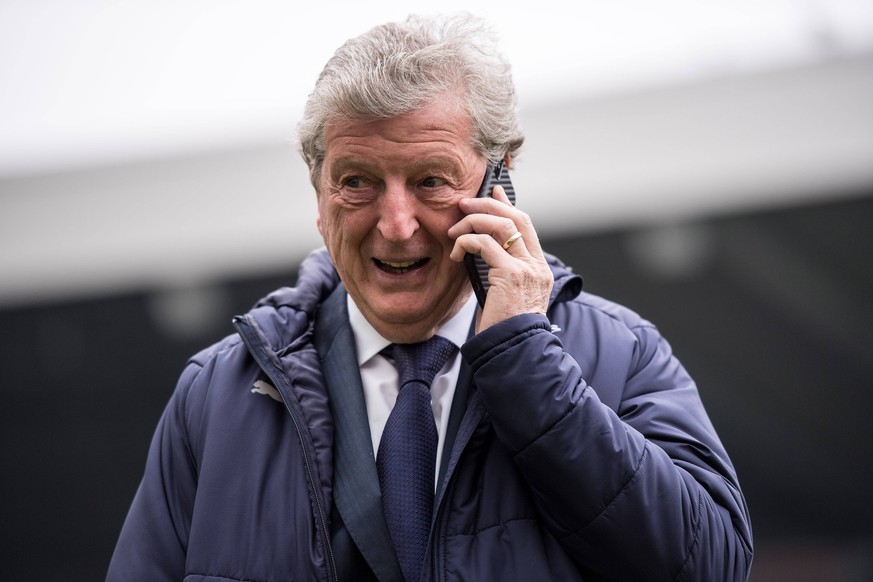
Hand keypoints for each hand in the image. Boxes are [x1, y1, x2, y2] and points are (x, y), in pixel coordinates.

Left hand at [449, 184, 553, 332]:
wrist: (514, 351)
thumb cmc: (504, 330)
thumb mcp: (506, 297)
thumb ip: (501, 273)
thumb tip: (481, 251)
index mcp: (539, 269)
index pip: (526, 225)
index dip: (508, 205)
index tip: (493, 192)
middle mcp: (537, 266)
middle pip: (516, 217)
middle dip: (488, 205)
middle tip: (464, 204)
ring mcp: (526, 269)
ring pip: (501, 225)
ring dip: (473, 221)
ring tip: (454, 230)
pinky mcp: (511, 274)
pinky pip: (485, 244)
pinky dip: (467, 242)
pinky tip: (456, 253)